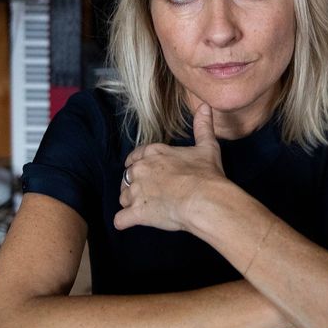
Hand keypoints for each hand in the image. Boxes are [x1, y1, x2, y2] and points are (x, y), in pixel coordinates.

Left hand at [114, 103, 226, 231]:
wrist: (204, 199)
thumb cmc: (206, 174)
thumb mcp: (207, 146)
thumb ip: (203, 126)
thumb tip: (205, 106)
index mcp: (154, 152)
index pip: (135, 157)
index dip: (138, 164)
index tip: (145, 172)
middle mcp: (140, 169)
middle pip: (127, 177)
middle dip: (135, 186)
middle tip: (151, 194)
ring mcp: (137, 192)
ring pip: (123, 198)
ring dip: (131, 204)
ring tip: (147, 209)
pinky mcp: (137, 212)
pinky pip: (121, 219)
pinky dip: (125, 221)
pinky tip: (132, 222)